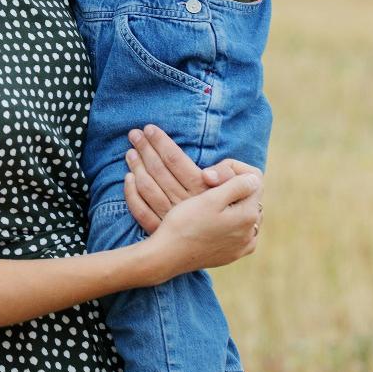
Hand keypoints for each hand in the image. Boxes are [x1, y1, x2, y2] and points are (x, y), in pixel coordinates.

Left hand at [124, 125, 261, 232]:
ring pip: (147, 188)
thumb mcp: (244, 187)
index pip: (175, 160)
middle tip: (134, 134)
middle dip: (144, 148)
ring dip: (136, 167)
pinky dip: (132, 194)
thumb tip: (206, 175)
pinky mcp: (165, 231)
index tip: (150, 129)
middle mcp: (186, 204)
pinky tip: (128, 179)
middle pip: (158, 171)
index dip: (161, 142)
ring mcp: (173, 219)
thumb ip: (229, 173)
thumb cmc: (238, 207)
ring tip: (130, 151)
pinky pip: (141, 212)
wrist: (233, 242)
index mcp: (204, 191)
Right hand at [144, 171, 262, 281]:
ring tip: (208, 205)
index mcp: (249, 215)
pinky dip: (229, 224)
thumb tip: (253, 180)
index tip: (209, 177)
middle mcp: (251, 233)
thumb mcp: (211, 198)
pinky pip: (238, 233)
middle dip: (233, 188)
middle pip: (250, 198)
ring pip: (244, 215)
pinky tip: (212, 223)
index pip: (253, 181)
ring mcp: (242, 247)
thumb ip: (237, 186)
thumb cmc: (185, 224)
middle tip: (206, 189)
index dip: (232, 172)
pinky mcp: (231, 255)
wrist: (167, 256)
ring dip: (231, 206)